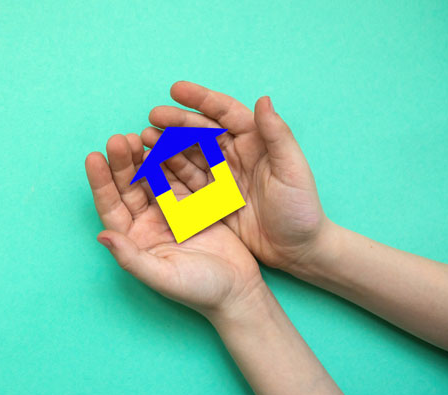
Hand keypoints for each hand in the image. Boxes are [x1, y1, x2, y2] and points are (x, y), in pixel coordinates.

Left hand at [85, 133, 263, 317]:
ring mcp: (169, 210)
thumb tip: (101, 236)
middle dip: (123, 162)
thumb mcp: (162, 276)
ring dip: (145, 156)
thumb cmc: (199, 290)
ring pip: (152, 176)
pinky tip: (168, 140)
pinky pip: (178, 175)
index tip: (94, 157)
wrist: (239, 291)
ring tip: (142, 134)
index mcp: (134, 239)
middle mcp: (146, 222)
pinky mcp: (193, 202)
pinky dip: (172, 158)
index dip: (101, 182)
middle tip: (120, 139)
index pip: (111, 206)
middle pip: (128, 187)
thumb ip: (131, 257)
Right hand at [141, 81, 329, 270]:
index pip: (225, 113)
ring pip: (189, 154)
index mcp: (256, 141)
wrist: (298, 251)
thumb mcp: (292, 171)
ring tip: (145, 138)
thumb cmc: (302, 210)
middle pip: (201, 131)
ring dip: (168, 145)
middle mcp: (236, 154)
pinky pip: (186, 181)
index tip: (176, 90)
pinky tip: (151, 165)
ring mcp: (222, 177)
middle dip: (176, 121)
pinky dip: (168, 172)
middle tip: (152, 116)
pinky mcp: (213, 199)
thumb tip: (262, 99)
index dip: (201, 99)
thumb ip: (277, 135)